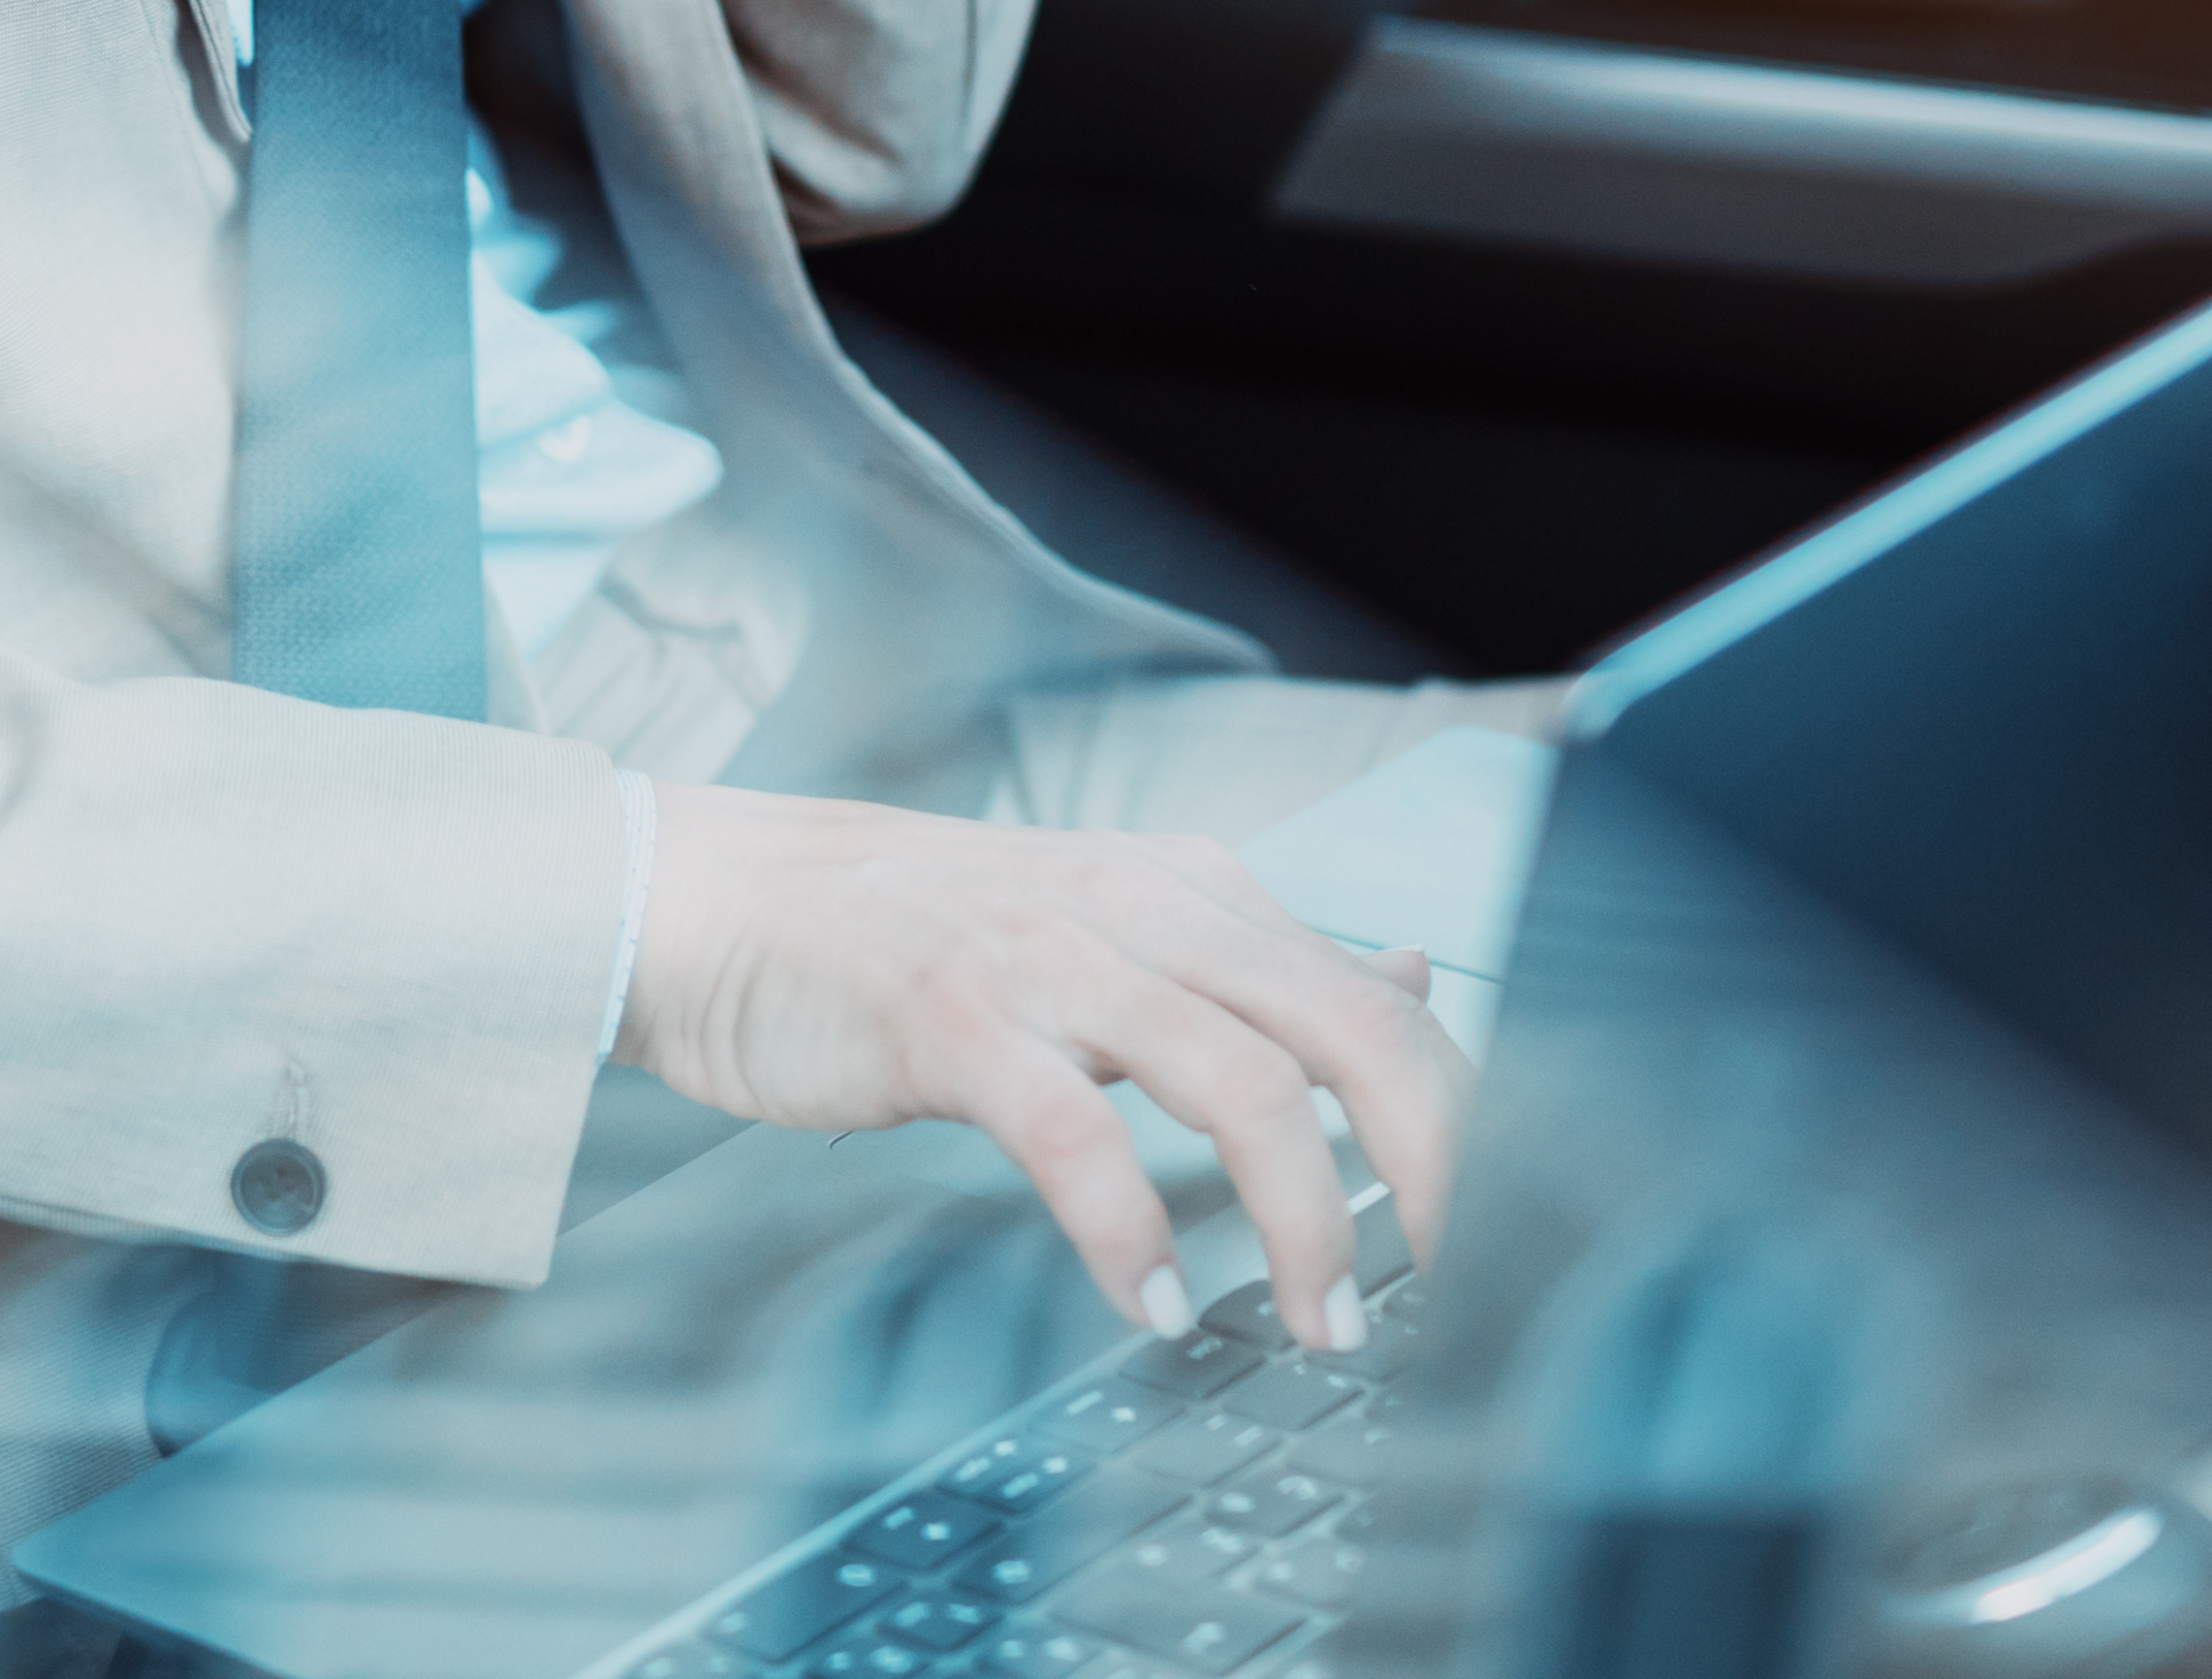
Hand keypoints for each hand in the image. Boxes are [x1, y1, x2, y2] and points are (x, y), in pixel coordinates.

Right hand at [616, 783, 1472, 1352]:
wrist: (721, 898)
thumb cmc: (912, 932)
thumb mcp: (1111, 918)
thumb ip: (1257, 962)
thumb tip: (1408, 977)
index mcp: (1192, 890)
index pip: (1379, 996)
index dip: (1458, 1118)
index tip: (1490, 1228)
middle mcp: (1140, 906)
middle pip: (1346, 1027)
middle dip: (1431, 1166)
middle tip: (1453, 1285)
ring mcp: (1047, 955)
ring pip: (1239, 1079)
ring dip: (1305, 1218)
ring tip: (1322, 1320)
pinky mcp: (952, 1016)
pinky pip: (1073, 1133)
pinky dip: (1127, 1229)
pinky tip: (1149, 1302)